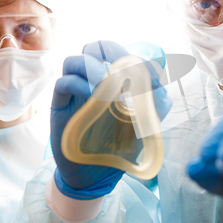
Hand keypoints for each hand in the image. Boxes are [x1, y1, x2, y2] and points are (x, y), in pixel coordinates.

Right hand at [51, 41, 171, 199]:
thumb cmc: (122, 146)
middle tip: (122, 70)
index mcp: (115, 80)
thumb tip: (161, 84)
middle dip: (111, 51)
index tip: (148, 74)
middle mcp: (94, 80)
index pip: (119, 52)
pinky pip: (64, 82)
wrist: (96, 175)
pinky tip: (93, 97)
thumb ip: (156, 104)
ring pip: (76, 59)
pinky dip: (79, 83)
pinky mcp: (61, 103)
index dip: (133, 55)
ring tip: (106, 83)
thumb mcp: (146, 125)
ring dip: (93, 66)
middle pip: (96, 47)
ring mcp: (77, 90)